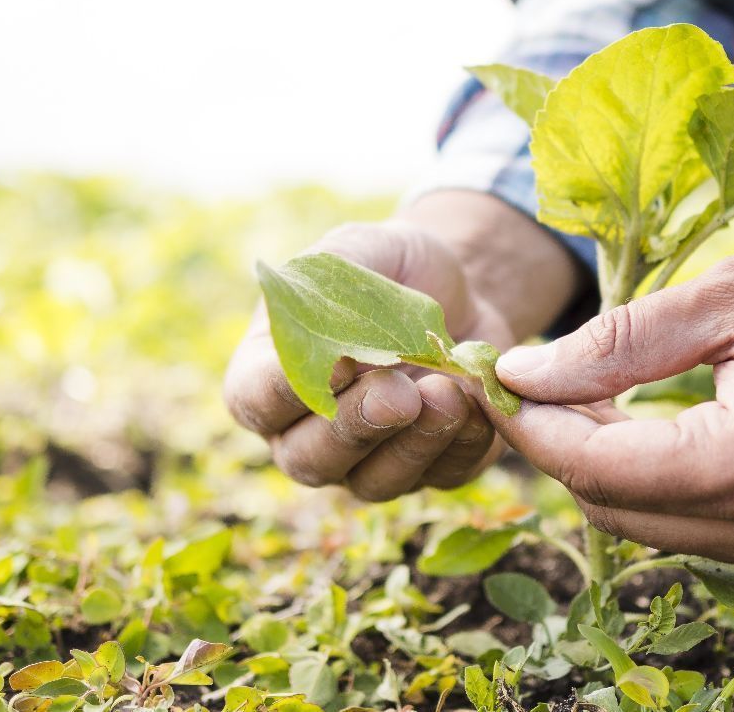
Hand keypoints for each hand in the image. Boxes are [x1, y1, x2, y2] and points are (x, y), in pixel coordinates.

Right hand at [225, 221, 511, 500]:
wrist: (461, 290)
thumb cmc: (389, 269)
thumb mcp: (357, 251)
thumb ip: (329, 287)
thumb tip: (333, 350)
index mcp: (269, 376)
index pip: (256, 401)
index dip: (287, 391)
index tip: (336, 362)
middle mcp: (308, 433)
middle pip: (310, 459)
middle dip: (356, 426)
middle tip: (399, 392)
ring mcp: (367, 461)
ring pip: (375, 482)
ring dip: (413, 444)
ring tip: (447, 394)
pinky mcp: (431, 469)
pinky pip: (441, 476)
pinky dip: (463, 444)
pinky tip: (477, 402)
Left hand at [487, 232, 733, 565]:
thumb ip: (621, 340)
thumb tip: (525, 371)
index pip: (594, 467)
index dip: (531, 425)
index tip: (497, 380)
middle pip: (615, 512)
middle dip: (562, 450)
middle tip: (539, 384)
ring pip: (657, 530)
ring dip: (611, 471)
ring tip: (594, 399)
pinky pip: (708, 531)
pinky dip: (666, 487)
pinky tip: (660, 429)